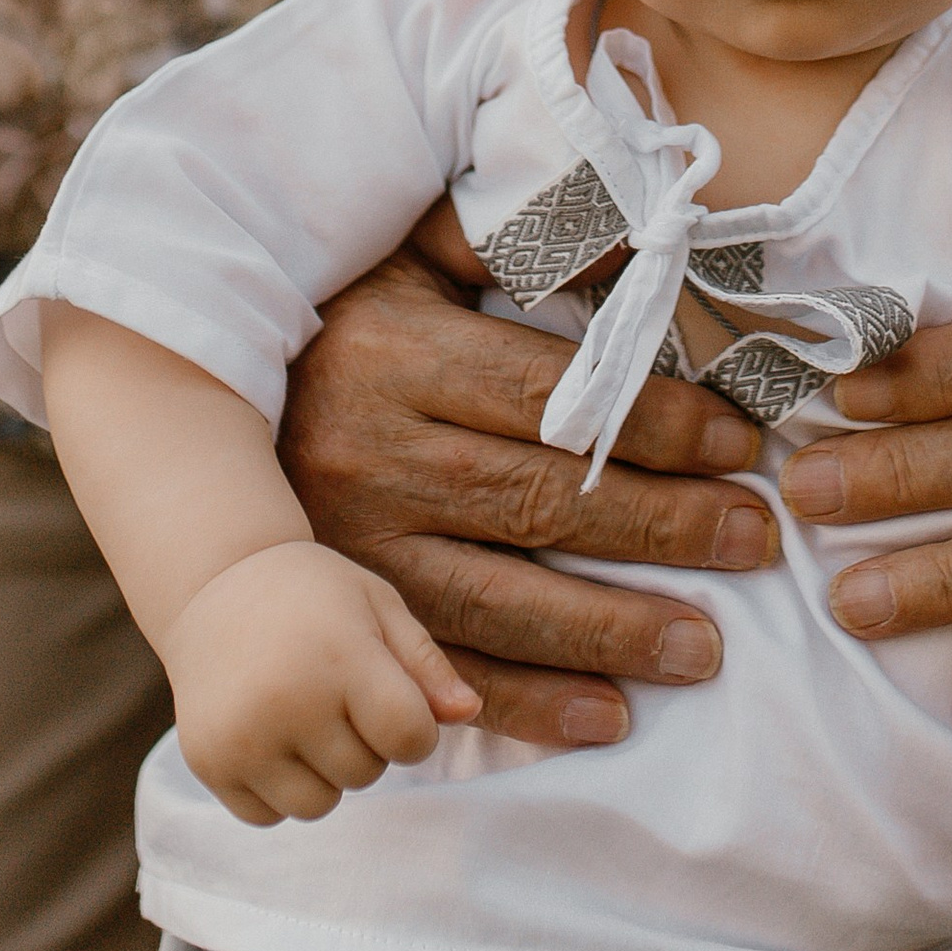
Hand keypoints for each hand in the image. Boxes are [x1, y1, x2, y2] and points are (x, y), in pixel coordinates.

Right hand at [163, 538, 480, 826]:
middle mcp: (287, 702)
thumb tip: (470, 712)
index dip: (414, 727)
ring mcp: (241, 737)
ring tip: (304, 718)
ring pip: (318, 806)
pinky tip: (268, 735)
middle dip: (365, 743)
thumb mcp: (378, 606)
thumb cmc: (312, 595)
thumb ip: (426, 664)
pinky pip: (267, 816)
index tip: (392, 696)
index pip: (411, 739)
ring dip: (323, 774)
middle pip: (367, 773)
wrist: (214, 584)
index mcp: (340, 657)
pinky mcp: (207, 762)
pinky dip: (277, 789)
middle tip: (335, 693)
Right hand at [279, 232, 776, 750]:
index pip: (550, 398)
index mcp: (397, 356)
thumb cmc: (342, 319)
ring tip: (706, 647)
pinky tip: (608, 716)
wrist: (195, 406)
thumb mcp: (410, 254)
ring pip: (498, 600)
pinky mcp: (343, 616)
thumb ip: (517, 234)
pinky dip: (527, 704)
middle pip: (538, 501)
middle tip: (756, 541)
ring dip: (611, 632)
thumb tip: (641, 236)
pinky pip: (443, 669)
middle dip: (662, 527)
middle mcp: (371, 455)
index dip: (653, 424)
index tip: (739, 445)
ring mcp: (351, 547)